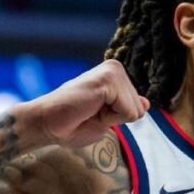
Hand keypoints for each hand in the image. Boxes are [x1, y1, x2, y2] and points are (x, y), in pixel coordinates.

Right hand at [33, 60, 149, 147]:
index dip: (117, 119)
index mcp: (116, 77)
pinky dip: (110, 118)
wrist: (48, 124)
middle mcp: (116, 69)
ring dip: (112, 118)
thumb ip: (126, 110)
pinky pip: (127, 111)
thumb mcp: (107, 120)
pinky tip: (90, 109)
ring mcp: (112, 71)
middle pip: (140, 109)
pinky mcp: (108, 79)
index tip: (94, 114)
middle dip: (116, 119)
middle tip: (90, 113)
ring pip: (135, 110)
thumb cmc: (72, 124)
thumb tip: (146, 104)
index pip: (138, 107)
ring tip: (89, 111)